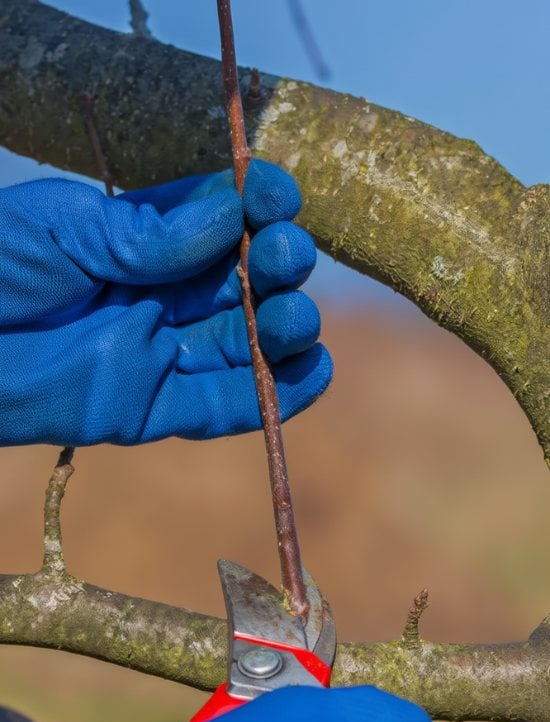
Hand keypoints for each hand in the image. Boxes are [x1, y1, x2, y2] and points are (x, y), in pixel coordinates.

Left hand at [0, 160, 330, 445]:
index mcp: (145, 244)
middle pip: (244, 285)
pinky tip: (315, 373)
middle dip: (277, 268)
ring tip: (296, 317)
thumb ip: (152, 231)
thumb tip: (233, 213)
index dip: (256, 208)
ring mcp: (161, 356)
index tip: (278, 196)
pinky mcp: (152, 410)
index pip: (220, 224)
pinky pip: (223, 406)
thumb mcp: (69, 228)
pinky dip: (272, 396)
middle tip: (284, 258)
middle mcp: (163, 298)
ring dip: (285, 332)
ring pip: (244, 346)